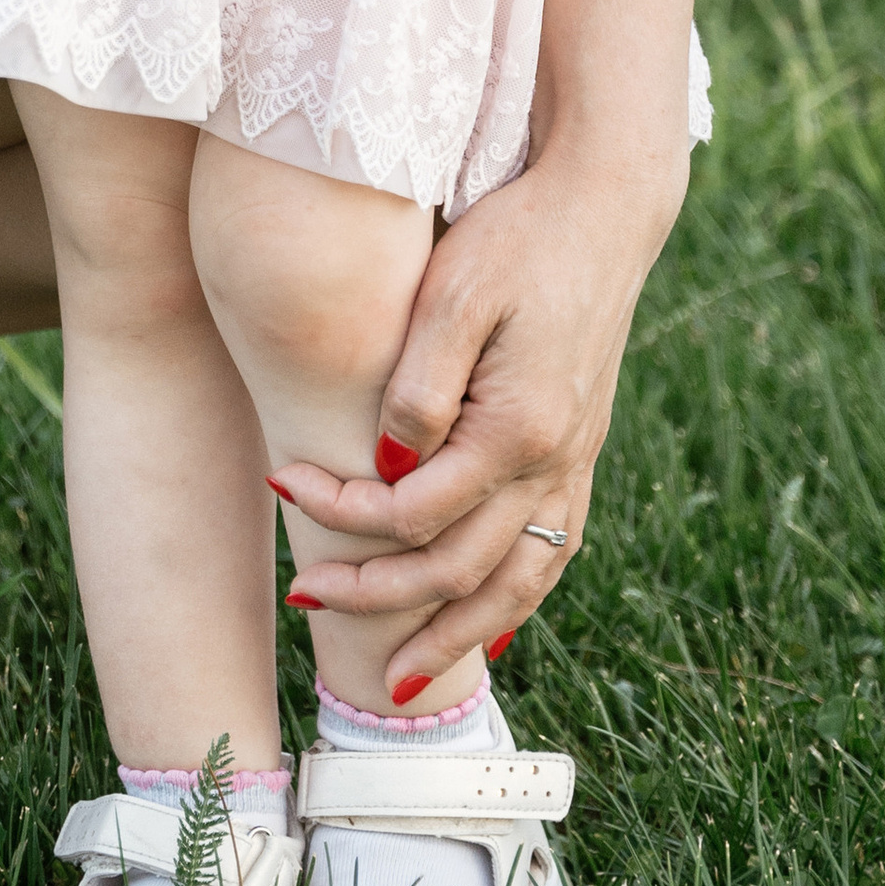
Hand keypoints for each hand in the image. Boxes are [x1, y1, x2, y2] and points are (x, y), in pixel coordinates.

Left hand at [267, 149, 681, 687]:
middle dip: (382, 598)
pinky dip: (514, 601)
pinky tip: (487, 628)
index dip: (342, 513)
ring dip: (456, 635)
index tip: (281, 482)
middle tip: (308, 600)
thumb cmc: (517, 237)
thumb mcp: (456, 293)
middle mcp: (556, 461)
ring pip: (519, 583)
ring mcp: (577, 463)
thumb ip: (419, 386)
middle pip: (462, 568)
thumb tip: (384, 468)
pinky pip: (552, 554)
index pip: (414, 509)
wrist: (603, 205)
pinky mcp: (582, 452)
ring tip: (401, 680)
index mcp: (520, 428)